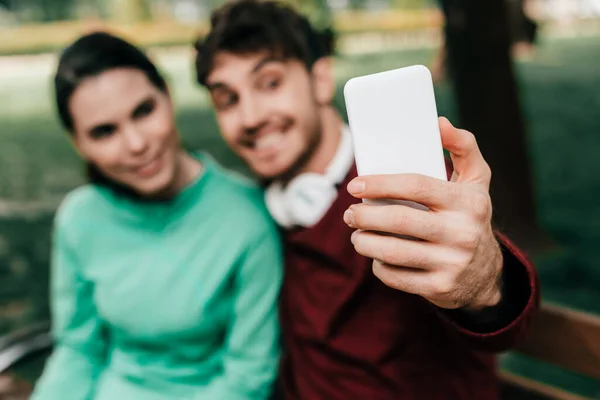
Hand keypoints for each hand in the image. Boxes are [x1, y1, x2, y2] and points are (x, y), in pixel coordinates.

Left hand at [344, 117, 502, 309]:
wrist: (486, 275)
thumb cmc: (471, 216)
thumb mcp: (477, 181)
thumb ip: (463, 147)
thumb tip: (438, 123)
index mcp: (468, 202)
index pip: (416, 186)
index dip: (381, 183)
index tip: (355, 184)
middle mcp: (463, 233)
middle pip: (399, 220)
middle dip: (364, 215)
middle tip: (349, 213)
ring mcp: (452, 263)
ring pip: (392, 251)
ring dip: (364, 241)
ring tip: (356, 235)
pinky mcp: (440, 288)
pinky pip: (396, 276)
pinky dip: (378, 266)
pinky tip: (375, 257)